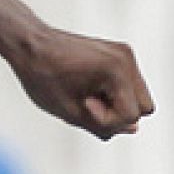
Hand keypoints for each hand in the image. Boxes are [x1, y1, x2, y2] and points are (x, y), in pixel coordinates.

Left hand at [4, 25, 153, 140]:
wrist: (29, 45)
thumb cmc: (42, 76)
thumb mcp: (69, 112)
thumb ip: (102, 126)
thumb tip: (133, 129)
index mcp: (115, 70)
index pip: (131, 115)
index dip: (106, 119)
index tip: (82, 104)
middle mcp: (126, 58)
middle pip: (144, 107)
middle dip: (117, 113)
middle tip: (87, 103)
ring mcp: (124, 54)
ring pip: (138, 96)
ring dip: (115, 104)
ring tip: (85, 95)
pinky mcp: (118, 53)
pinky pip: (128, 84)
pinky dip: (112, 92)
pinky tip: (86, 87)